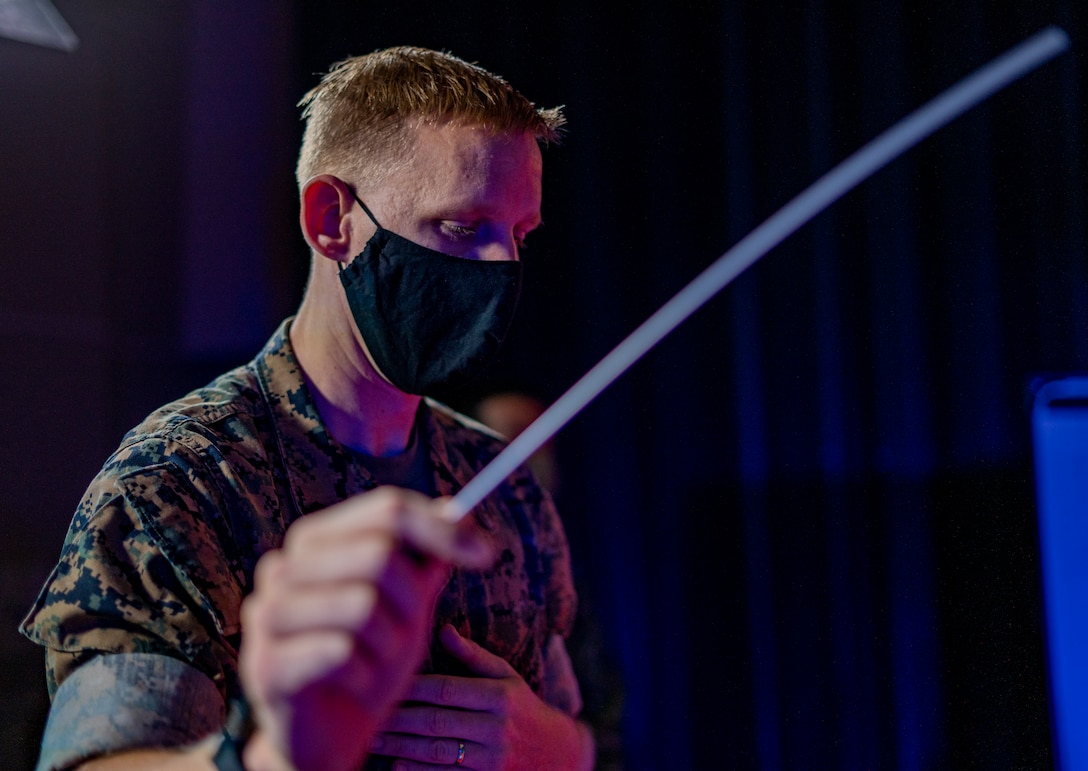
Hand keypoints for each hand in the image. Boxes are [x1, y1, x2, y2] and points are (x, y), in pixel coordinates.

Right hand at [238, 488, 490, 770]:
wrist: (334, 733)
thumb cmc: (371, 658)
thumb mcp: (411, 603)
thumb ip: (428, 557)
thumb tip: (461, 509)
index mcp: (315, 539)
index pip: (386, 508)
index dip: (441, 528)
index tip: (487, 554)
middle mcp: (282, 567)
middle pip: (378, 553)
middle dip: (413, 601)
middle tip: (409, 633)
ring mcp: (266, 614)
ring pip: (363, 605)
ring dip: (389, 643)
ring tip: (376, 660)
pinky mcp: (266, 664)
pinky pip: (341, 653)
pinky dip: (365, 674)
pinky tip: (353, 685)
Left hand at [371, 625, 591, 769]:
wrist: (560, 756)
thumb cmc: (526, 709)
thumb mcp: (508, 677)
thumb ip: (474, 656)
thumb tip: (443, 630)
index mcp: (500, 696)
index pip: (446, 689)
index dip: (413, 688)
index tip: (386, 684)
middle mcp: (497, 727)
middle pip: (436, 721)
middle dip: (398, 718)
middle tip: (368, 713)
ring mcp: (493, 759)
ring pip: (437, 751)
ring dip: (401, 746)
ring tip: (374, 738)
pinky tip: (397, 765)